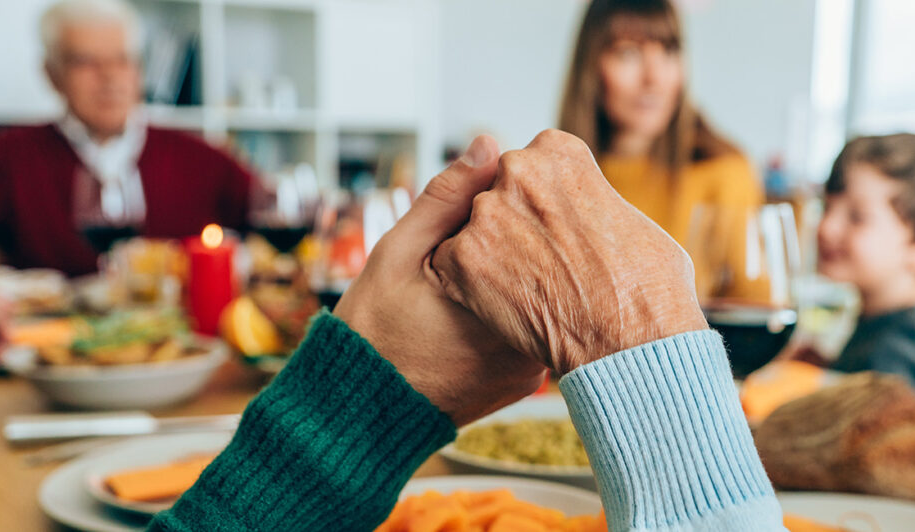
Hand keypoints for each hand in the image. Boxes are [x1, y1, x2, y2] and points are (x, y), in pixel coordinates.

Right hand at [333, 136, 546, 425]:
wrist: (363, 414)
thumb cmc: (372, 331)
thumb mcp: (397, 252)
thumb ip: (445, 199)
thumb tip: (489, 144)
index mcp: (499, 303)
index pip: (540, 232)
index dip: (525, 205)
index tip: (504, 195)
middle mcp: (527, 341)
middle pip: (551, 266)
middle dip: (531, 238)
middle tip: (493, 232)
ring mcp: (531, 367)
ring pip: (547, 298)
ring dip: (529, 272)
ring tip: (487, 265)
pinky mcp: (527, 381)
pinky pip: (538, 330)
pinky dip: (523, 307)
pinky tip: (490, 299)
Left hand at [432, 129, 707, 374]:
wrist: (632, 342)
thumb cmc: (648, 288)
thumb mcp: (632, 220)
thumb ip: (593, 201)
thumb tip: (586, 210)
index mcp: (560, 151)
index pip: (533, 167)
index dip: (544, 204)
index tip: (558, 232)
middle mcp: (518, 169)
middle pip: (499, 193)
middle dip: (513, 224)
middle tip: (540, 263)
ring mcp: (487, 212)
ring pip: (473, 229)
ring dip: (489, 255)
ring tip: (527, 290)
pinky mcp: (463, 257)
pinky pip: (451, 266)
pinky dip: (468, 288)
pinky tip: (502, 307)